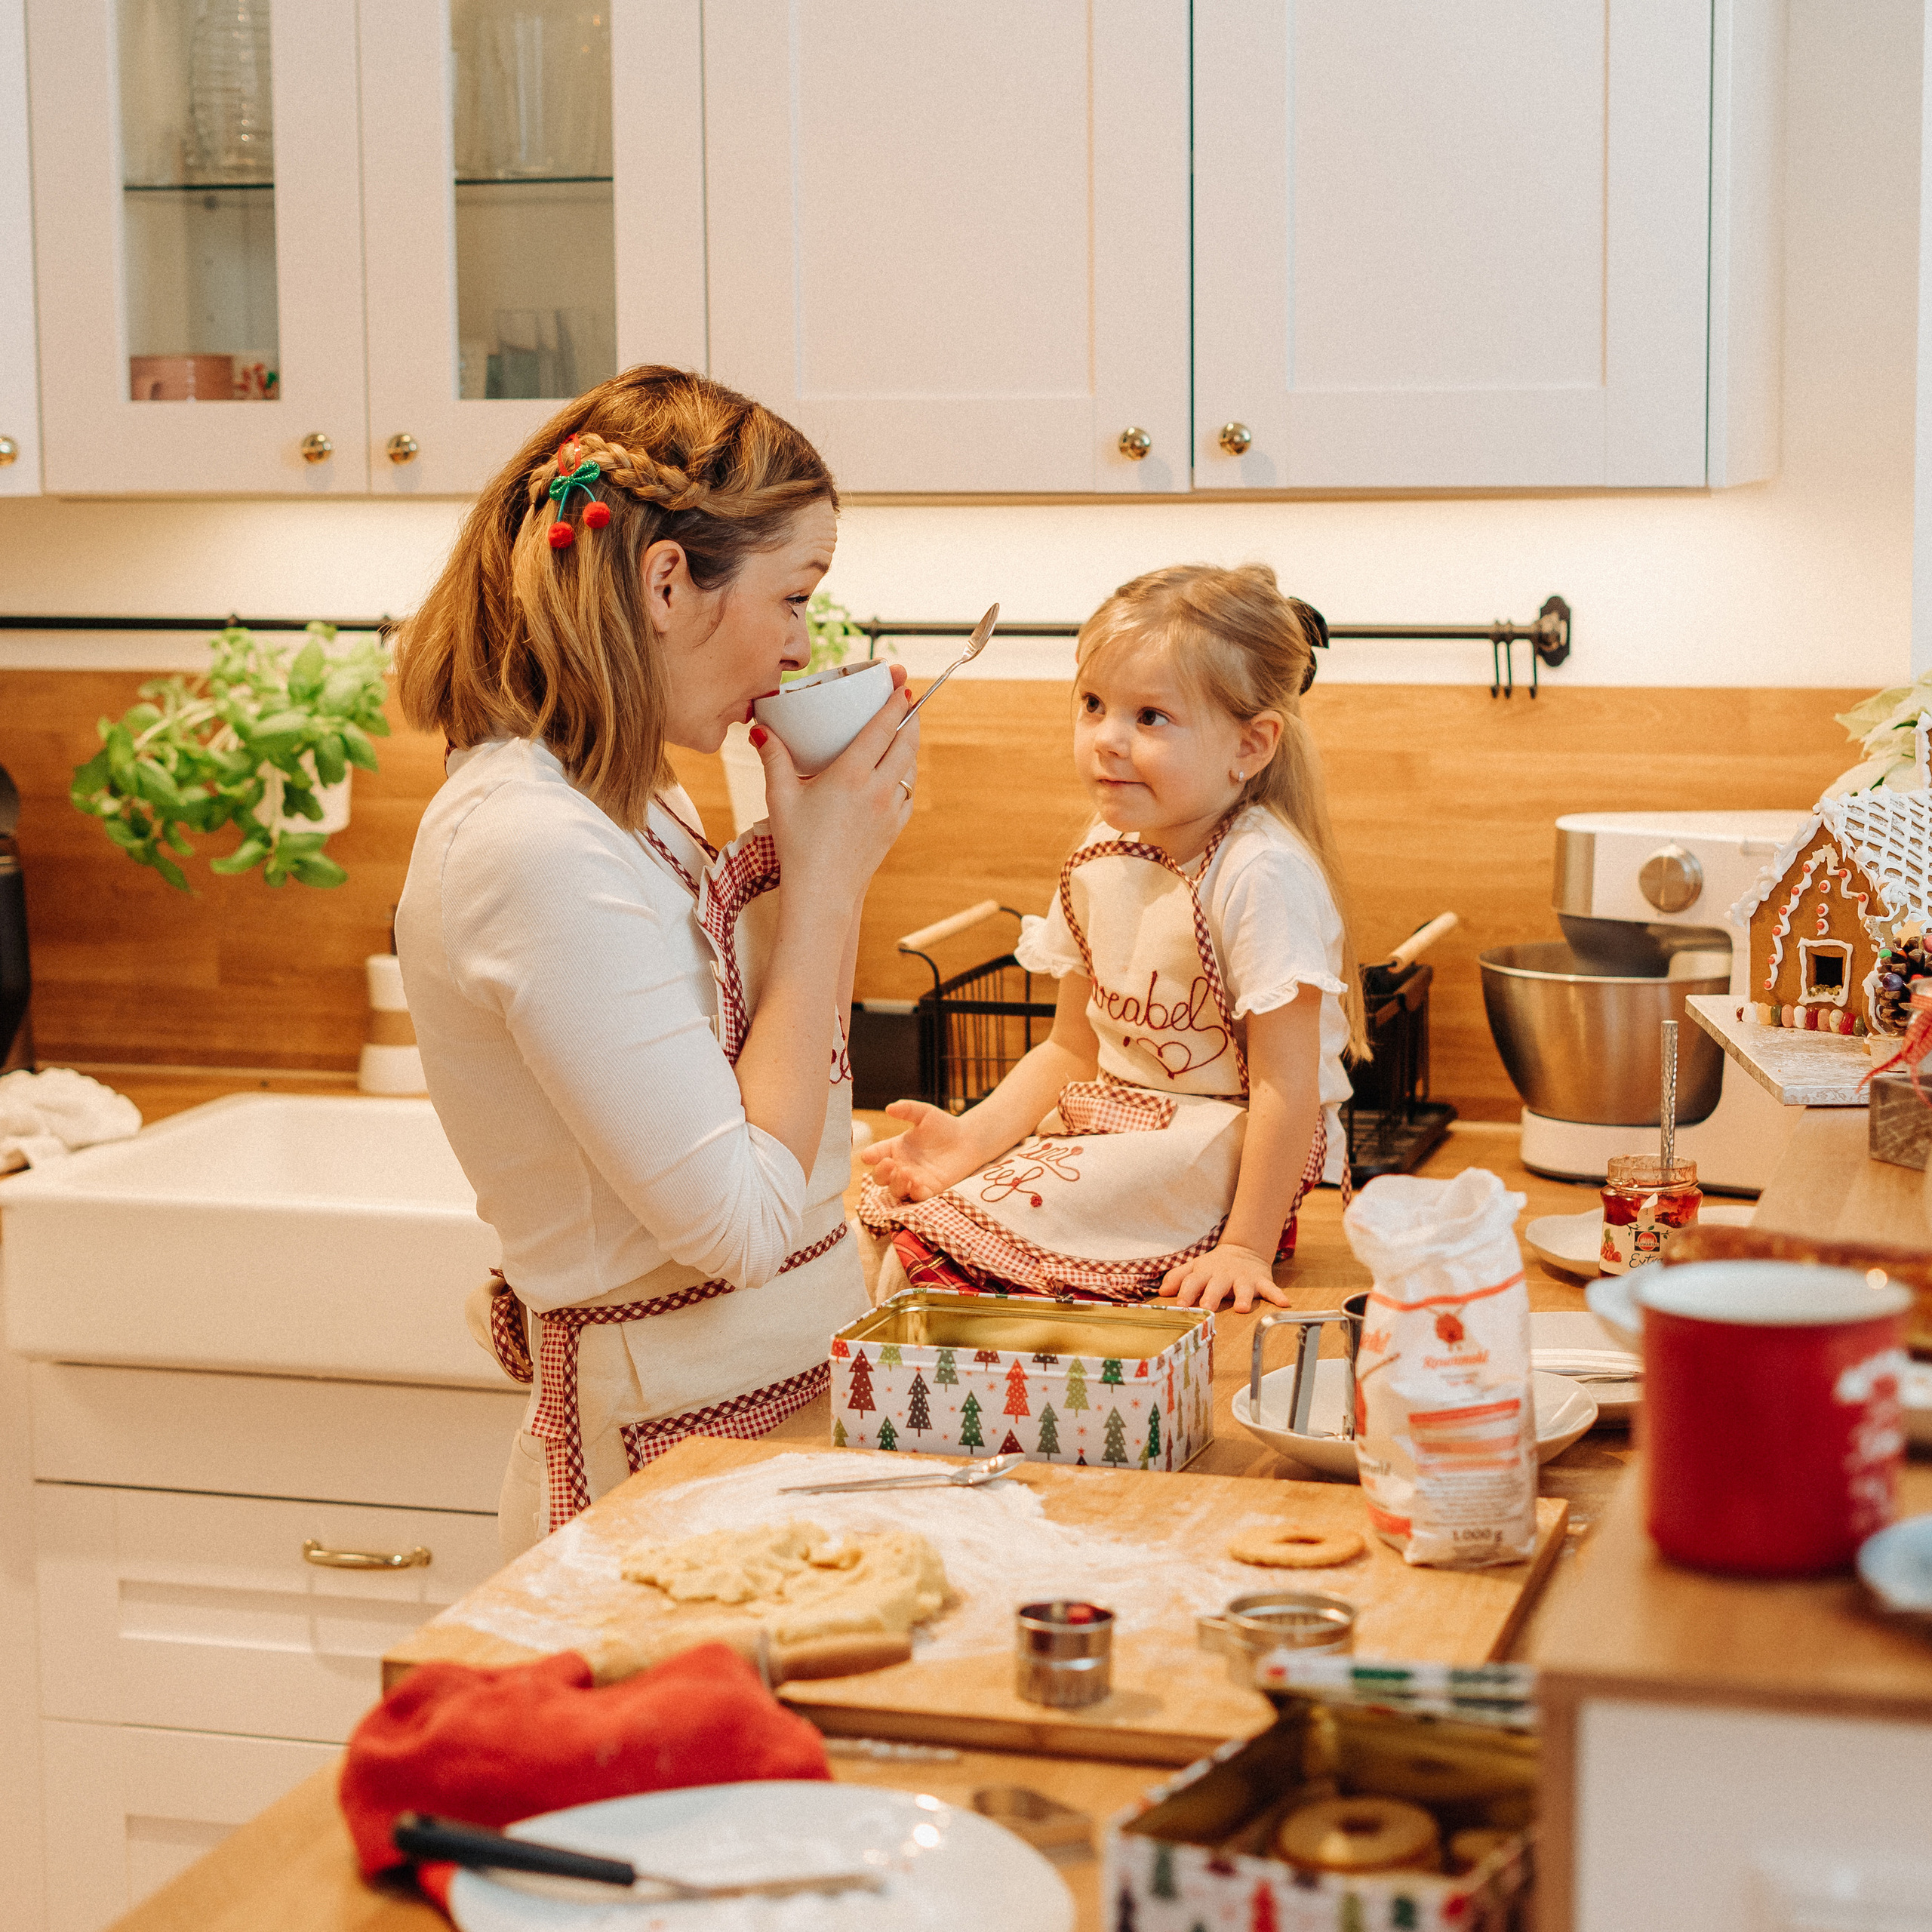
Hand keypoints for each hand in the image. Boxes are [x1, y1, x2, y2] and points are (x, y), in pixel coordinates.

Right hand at [754, 666, 918, 906]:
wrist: (823, 894)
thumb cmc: (798, 847)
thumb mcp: (779, 799)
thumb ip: (773, 760)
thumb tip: (760, 729)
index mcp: (851, 776)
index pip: (882, 726)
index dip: (894, 698)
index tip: (899, 678)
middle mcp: (878, 789)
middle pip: (907, 740)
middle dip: (910, 714)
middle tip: (906, 696)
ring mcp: (891, 809)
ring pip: (911, 766)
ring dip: (910, 742)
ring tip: (903, 728)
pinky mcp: (896, 827)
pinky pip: (908, 792)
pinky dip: (906, 774)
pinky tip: (896, 771)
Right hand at [859, 1099, 982, 1200]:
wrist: (967, 1140)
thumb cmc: (943, 1126)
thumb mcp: (925, 1113)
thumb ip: (908, 1109)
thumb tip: (889, 1108)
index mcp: (894, 1148)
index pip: (875, 1154)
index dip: (869, 1156)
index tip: (868, 1155)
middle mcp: (900, 1166)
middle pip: (880, 1177)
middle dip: (880, 1173)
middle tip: (889, 1163)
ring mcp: (913, 1180)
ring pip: (895, 1190)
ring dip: (897, 1184)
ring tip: (906, 1173)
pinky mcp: (929, 1190)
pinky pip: (917, 1196)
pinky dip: (915, 1192)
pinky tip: (919, 1184)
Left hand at [1157, 1241, 1288, 1313]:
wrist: (1242, 1251)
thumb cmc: (1213, 1266)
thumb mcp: (1194, 1268)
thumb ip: (1178, 1278)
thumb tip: (1162, 1291)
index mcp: (1205, 1273)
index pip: (1192, 1281)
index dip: (1185, 1292)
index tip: (1181, 1305)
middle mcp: (1223, 1276)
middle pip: (1216, 1286)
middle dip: (1212, 1296)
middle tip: (1208, 1307)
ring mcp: (1243, 1278)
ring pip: (1243, 1288)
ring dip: (1243, 1297)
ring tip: (1243, 1308)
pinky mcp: (1261, 1281)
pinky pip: (1270, 1288)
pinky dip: (1277, 1295)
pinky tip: (1284, 1303)